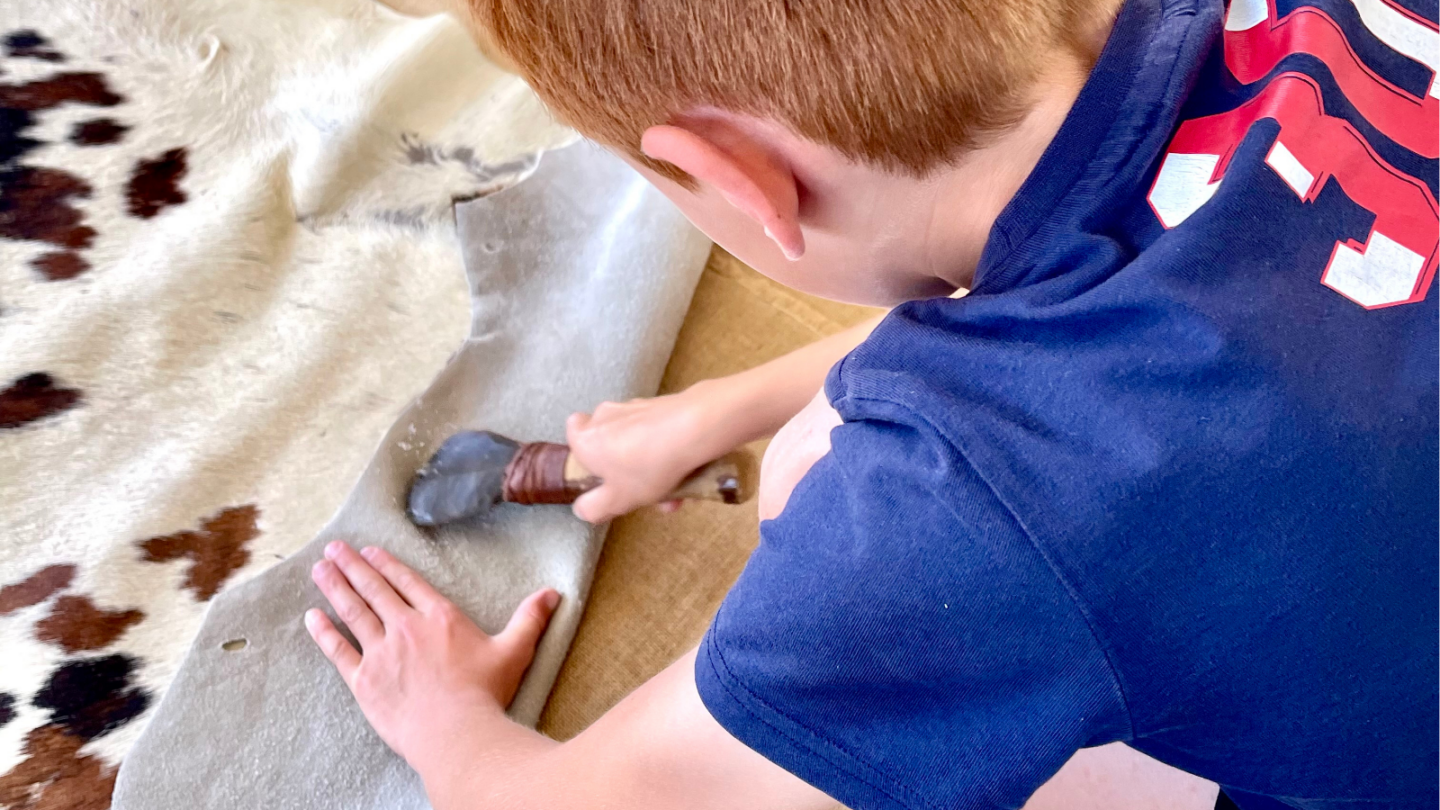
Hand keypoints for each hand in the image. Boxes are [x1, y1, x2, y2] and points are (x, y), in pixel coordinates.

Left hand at [305, 541, 558, 775]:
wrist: (454, 732)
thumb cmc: (484, 693)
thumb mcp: (515, 651)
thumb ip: (530, 619)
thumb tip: (553, 594)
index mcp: (439, 617)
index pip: (407, 582)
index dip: (387, 564)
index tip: (369, 550)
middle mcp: (406, 628)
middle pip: (374, 589)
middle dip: (352, 566)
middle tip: (334, 548)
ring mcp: (381, 653)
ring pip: (352, 612)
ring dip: (334, 588)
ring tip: (319, 569)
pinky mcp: (364, 680)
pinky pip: (338, 650)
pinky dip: (323, 633)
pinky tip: (311, 617)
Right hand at [566, 383, 733, 522]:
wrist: (692, 430)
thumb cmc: (647, 465)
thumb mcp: (618, 500)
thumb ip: (595, 507)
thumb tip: (582, 509)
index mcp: (586, 439)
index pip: (573, 432)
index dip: (586, 451)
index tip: (602, 470)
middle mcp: (605, 416)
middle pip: (609, 441)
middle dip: (628, 469)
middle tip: (645, 492)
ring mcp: (634, 407)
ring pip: (638, 440)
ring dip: (653, 466)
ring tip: (677, 492)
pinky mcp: (661, 404)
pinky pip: (660, 433)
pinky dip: (670, 452)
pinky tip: (689, 474)